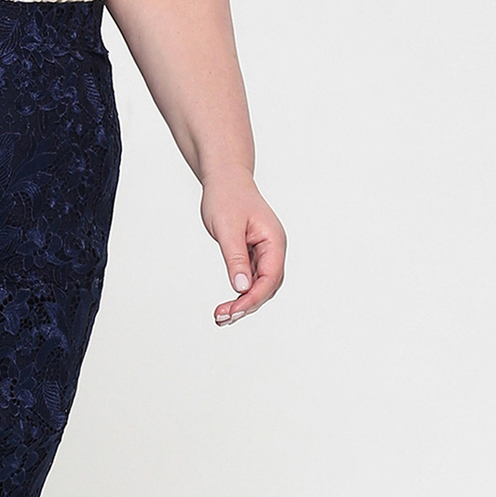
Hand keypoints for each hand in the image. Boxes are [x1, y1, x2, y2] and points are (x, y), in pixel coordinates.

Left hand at [200, 172, 285, 325]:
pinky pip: (251, 278)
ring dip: (243, 302)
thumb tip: (242, 287)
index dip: (252, 297)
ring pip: (259, 285)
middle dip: (247, 304)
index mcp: (274, 241)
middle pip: (267, 286)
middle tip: (222, 317)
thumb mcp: (227, 229)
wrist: (225, 179)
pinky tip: (227, 303)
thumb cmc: (227, 197)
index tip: (233, 311)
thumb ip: (235, 258)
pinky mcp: (253, 253)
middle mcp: (273, 248)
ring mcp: (265, 251)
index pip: (270, 277)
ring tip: (221, 315)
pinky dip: (240, 291)